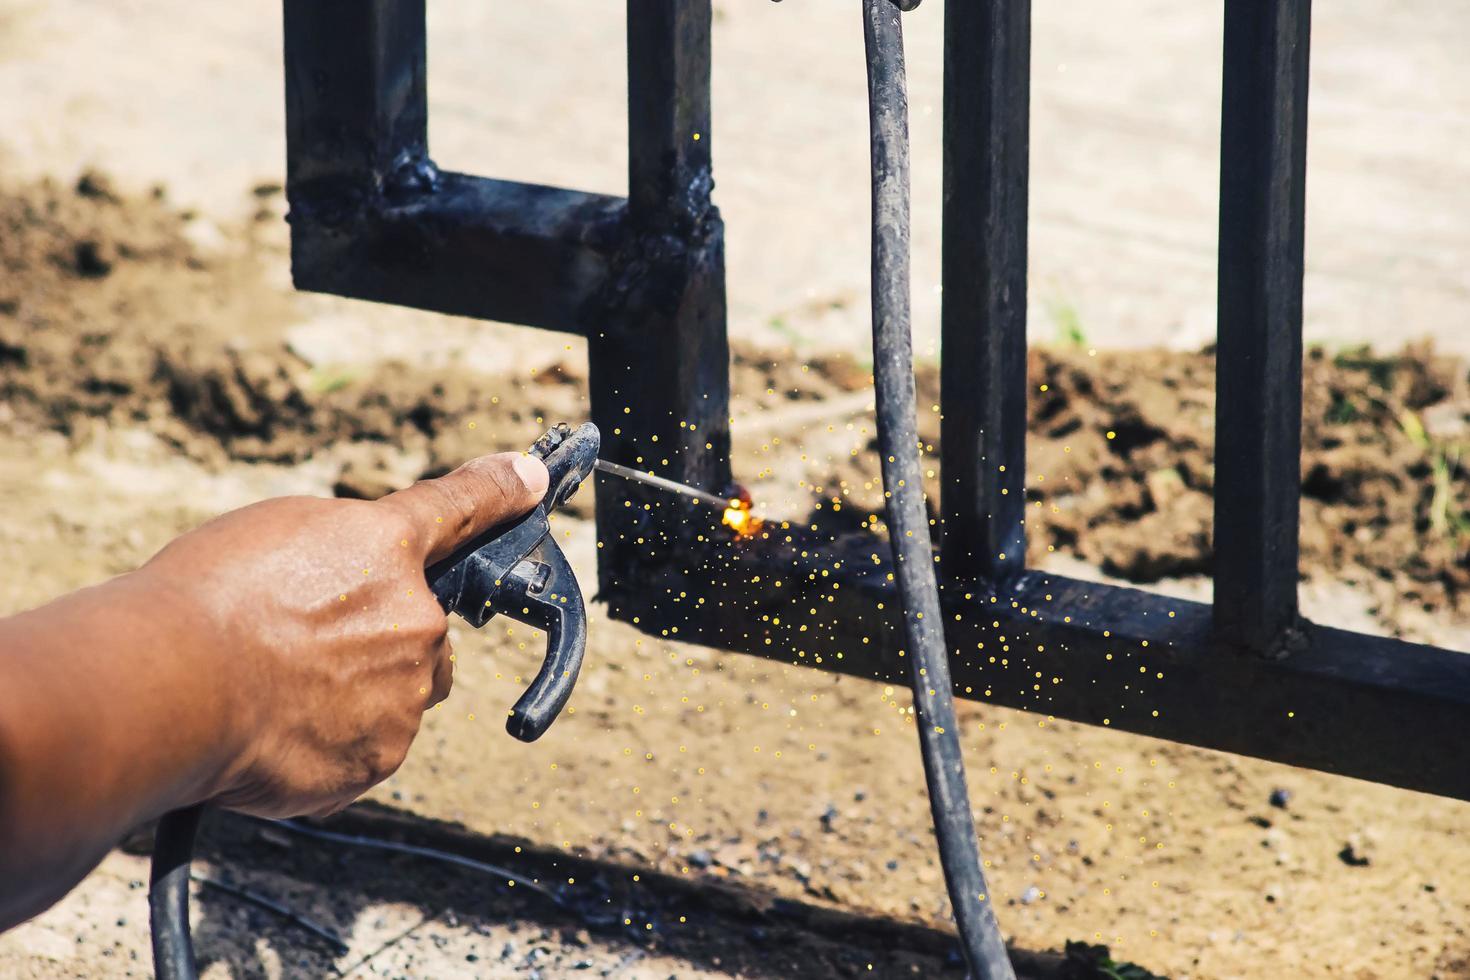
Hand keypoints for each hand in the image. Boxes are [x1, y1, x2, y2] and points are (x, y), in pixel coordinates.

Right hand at [138, 451, 548, 818]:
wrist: (169, 685)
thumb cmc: (203, 601)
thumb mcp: (274, 532)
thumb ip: (343, 548)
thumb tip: (368, 565)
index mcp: (389, 548)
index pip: (462, 508)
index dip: (500, 491)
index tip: (531, 480)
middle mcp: (417, 619)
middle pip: (423, 631)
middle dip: (382, 638)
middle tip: (302, 644)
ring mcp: (405, 694)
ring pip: (400, 694)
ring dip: (358, 694)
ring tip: (277, 690)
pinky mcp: (381, 758)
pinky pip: (367, 747)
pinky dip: (330, 744)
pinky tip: (275, 730)